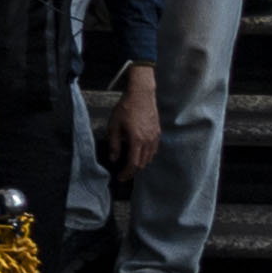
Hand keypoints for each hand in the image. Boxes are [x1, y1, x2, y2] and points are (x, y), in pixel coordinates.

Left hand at [104, 64, 163, 180]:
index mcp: (137, 140)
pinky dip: (147, 156)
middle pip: (143, 163)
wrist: (141, 95)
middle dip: (133, 171)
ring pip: (149, 157)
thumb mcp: (114, 126)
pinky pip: (154, 150)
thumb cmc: (125, 108)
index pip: (133, 164)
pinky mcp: (158, 133)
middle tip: (124, 174)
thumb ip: (114, 144)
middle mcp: (148, 141)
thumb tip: (113, 159)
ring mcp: (155, 137)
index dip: (127, 173)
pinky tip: (139, 154)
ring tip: (130, 166)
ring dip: (140, 164)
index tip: (120, 177)